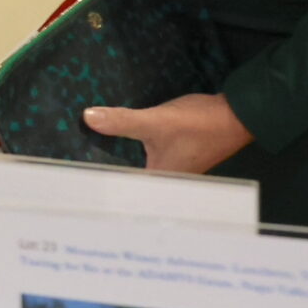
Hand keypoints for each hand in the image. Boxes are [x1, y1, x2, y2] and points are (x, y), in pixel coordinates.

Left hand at [81, 93, 252, 174]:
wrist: (239, 114)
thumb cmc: (200, 124)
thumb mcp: (157, 121)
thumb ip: (123, 121)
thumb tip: (87, 118)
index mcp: (157, 183)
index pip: (119, 192)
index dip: (96, 187)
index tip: (69, 181)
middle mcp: (164, 183)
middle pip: (125, 182)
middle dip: (102, 174)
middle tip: (68, 166)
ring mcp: (170, 170)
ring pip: (135, 169)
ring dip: (116, 162)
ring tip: (83, 155)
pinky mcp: (174, 156)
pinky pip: (144, 157)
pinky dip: (130, 152)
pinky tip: (114, 143)